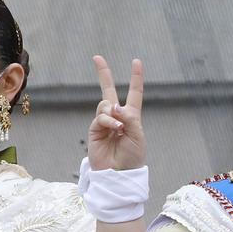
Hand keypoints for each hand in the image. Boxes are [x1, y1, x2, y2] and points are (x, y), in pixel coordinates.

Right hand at [87, 56, 145, 171]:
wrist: (118, 173)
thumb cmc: (132, 156)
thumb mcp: (138, 135)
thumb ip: (128, 118)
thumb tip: (114, 105)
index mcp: (132, 116)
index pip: (134, 93)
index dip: (135, 77)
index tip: (136, 61)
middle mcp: (117, 116)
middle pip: (108, 91)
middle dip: (103, 74)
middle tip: (97, 57)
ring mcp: (104, 122)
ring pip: (105, 104)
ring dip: (113, 113)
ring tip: (119, 128)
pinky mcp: (94, 129)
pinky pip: (100, 117)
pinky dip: (108, 121)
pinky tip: (114, 129)